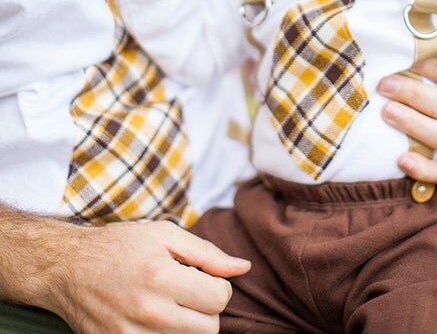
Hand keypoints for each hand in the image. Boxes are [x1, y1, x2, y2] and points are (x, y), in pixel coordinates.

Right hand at [45, 220, 250, 332]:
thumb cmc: (120, 246)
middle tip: (189, 292)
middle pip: (210, 328)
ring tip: (172, 304)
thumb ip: (207, 252)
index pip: (220, 299)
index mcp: (162, 277)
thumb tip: (243, 268)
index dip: (219, 286)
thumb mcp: (164, 235)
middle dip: (207, 309)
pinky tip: (159, 319)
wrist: (69, 268)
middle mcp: (150, 312)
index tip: (203, 278)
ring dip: (189, 326)